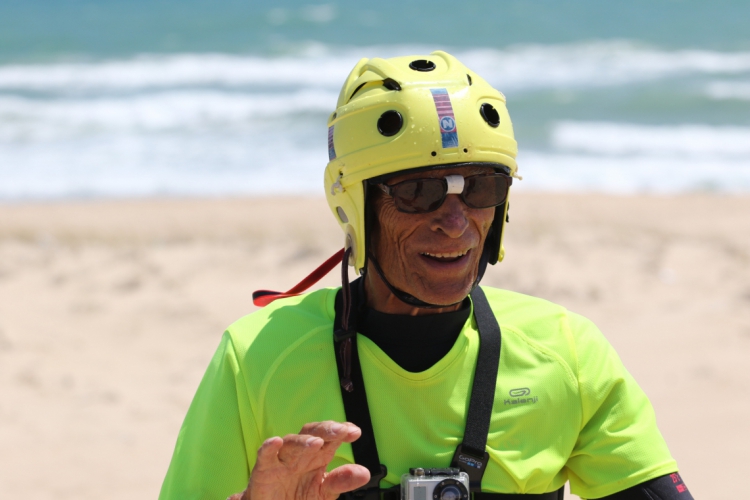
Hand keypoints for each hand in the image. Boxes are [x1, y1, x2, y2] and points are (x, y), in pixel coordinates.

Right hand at [228, 421, 370, 499]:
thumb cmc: (298, 497)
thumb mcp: (324, 492)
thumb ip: (342, 481)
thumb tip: (365, 473)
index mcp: (318, 456)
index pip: (331, 437)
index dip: (342, 431)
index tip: (355, 432)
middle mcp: (301, 453)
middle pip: (312, 433)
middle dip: (326, 430)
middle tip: (340, 431)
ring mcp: (282, 459)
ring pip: (292, 443)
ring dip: (303, 441)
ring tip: (316, 443)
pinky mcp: (264, 469)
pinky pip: (265, 455)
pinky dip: (269, 447)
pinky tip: (275, 442)